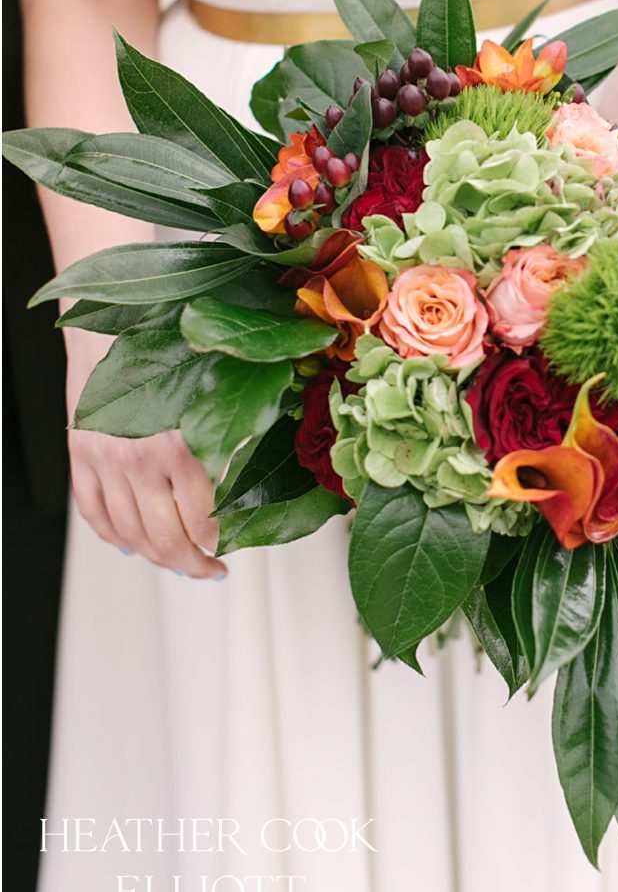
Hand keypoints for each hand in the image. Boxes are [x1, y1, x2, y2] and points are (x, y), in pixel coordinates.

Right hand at [64, 329, 223, 579]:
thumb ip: (237, 435)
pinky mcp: (79, 456)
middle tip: (213, 571)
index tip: (234, 548)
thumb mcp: (218, 391)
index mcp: (181, 444)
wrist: (110, 319)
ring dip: (156, 558)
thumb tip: (263, 470)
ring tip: (181, 564)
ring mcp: (104, 462)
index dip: (221, 541)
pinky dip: (112, 536)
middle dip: (193, 564)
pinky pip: (94, 513)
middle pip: (165, 537)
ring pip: (129, 534)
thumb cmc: (171, 347)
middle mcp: (139, 459)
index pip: (204, 518)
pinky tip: (131, 545)